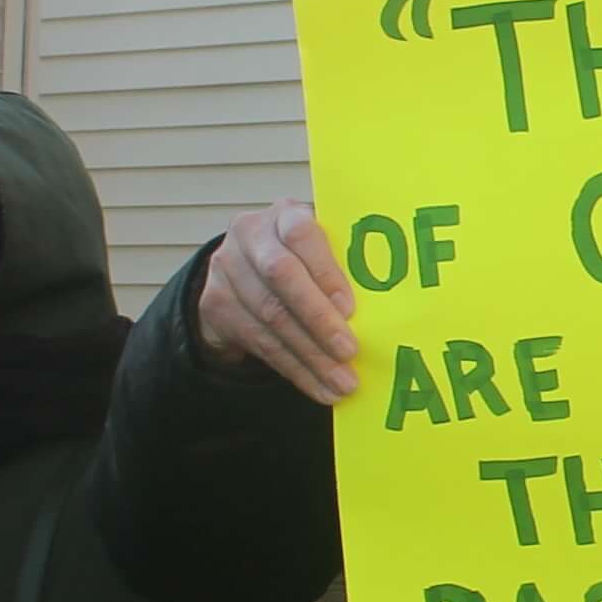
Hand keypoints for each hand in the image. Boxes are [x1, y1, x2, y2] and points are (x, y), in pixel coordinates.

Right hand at [196, 198, 359, 404]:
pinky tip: (320, 388)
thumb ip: (344, 268)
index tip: (351, 308)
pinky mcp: (214, 303)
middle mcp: (249, 234)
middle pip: (282, 277)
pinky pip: (260, 342)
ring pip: (271, 317)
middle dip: (318, 319)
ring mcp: (226, 267)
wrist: (242, 271)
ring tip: (342, 383)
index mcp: (284, 213)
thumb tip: (386, 312)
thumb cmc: (302, 260)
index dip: (326, 272)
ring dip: (311, 356)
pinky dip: (295, 370)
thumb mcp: (320, 251)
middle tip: (350, 352)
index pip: (302, 234)